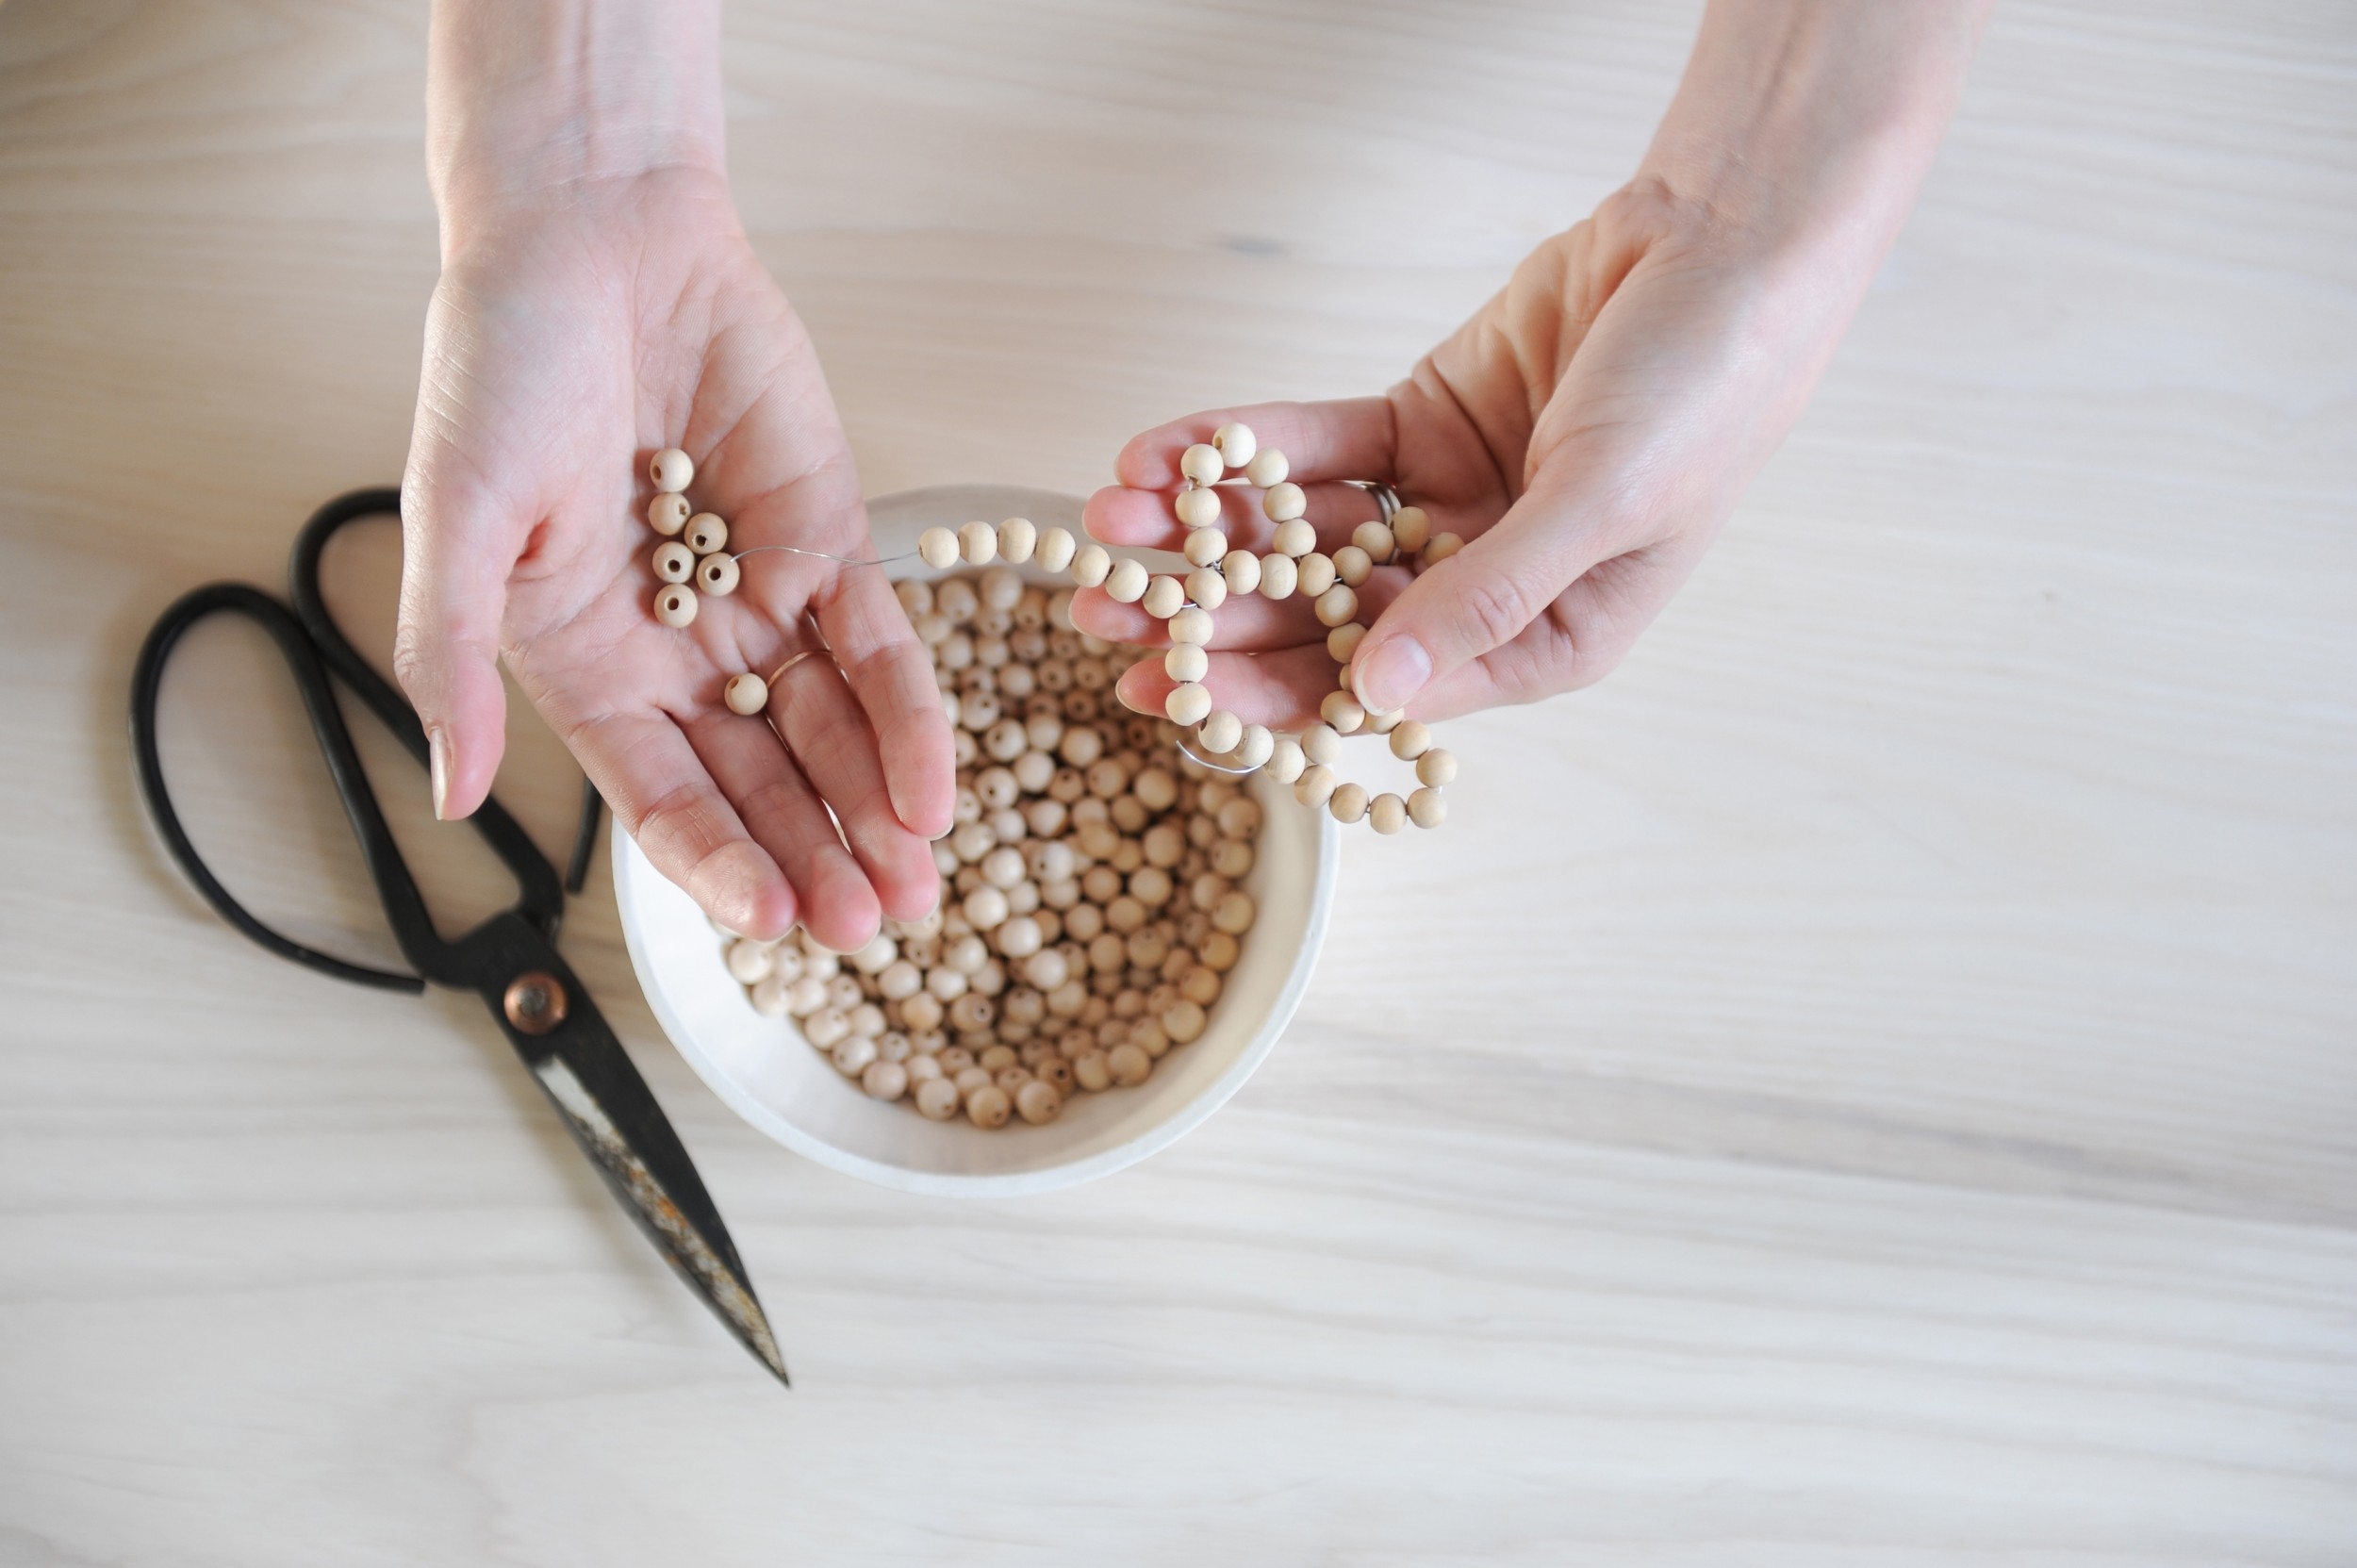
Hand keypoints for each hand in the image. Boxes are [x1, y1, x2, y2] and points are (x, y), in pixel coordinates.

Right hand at [395, 166, 952, 947]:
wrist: (593, 234)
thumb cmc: (500, 365)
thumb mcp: (455, 515)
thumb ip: (449, 656)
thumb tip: (449, 793)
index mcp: (583, 666)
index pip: (660, 795)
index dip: (716, 863)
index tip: (772, 921)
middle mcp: (677, 654)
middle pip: (759, 783)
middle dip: (816, 858)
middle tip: (870, 928)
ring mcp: (759, 601)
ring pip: (830, 733)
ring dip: (873, 813)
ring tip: (916, 891)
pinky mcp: (830, 542)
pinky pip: (879, 648)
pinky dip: (910, 717)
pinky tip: (936, 790)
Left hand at [1078, 0, 1984, 728]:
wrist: (1725, 241)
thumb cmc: (1703, 396)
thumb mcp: (1601, 508)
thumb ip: (1484, 600)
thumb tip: (1376, 697)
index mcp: (1543, 645)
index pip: (1391, 692)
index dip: (1280, 696)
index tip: (1181, 700)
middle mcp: (1483, 589)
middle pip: (1324, 622)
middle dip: (1212, 622)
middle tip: (1104, 623)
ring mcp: (1446, 506)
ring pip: (1303, 537)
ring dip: (1208, 533)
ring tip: (1109, 527)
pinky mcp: (1418, 426)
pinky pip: (1314, 449)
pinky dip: (1242, 450)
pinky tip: (1163, 455)